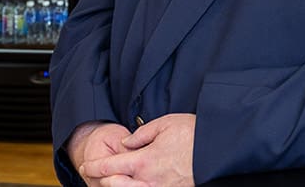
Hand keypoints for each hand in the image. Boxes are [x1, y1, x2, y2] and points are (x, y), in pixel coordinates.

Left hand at [80, 113, 195, 186]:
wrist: (218, 151)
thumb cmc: (194, 134)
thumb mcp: (165, 124)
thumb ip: (141, 134)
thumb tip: (126, 143)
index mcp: (144, 160)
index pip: (109, 167)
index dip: (93, 167)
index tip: (85, 165)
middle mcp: (148, 180)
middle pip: (114, 186)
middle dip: (101, 180)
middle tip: (94, 174)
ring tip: (112, 181)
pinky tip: (134, 185)